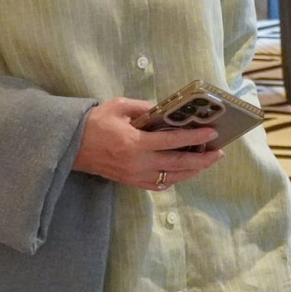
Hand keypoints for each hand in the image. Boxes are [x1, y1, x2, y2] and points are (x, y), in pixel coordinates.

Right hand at [72, 97, 224, 189]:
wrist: (71, 145)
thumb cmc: (95, 123)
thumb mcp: (120, 106)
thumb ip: (146, 108)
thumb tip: (168, 109)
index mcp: (135, 143)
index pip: (173, 142)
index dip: (195, 138)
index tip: (212, 133)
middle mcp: (138, 163)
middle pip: (178, 164)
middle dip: (202, 159)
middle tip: (219, 152)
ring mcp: (135, 176)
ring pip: (172, 178)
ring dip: (192, 171)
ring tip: (207, 161)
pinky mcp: (131, 182)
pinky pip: (159, 185)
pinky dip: (175, 179)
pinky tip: (184, 171)